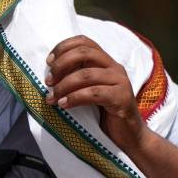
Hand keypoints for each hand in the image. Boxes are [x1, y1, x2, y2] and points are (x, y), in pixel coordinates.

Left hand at [44, 35, 147, 153]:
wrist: (128, 136)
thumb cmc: (104, 114)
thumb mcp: (89, 91)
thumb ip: (77, 79)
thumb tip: (50, 75)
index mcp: (106, 62)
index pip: (84, 41)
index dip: (63, 47)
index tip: (49, 62)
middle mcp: (114, 67)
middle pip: (84, 52)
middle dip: (61, 65)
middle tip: (49, 81)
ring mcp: (120, 81)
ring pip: (86, 74)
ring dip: (64, 86)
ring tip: (52, 98)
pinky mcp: (122, 98)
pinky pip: (94, 93)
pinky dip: (74, 98)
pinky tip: (63, 105)